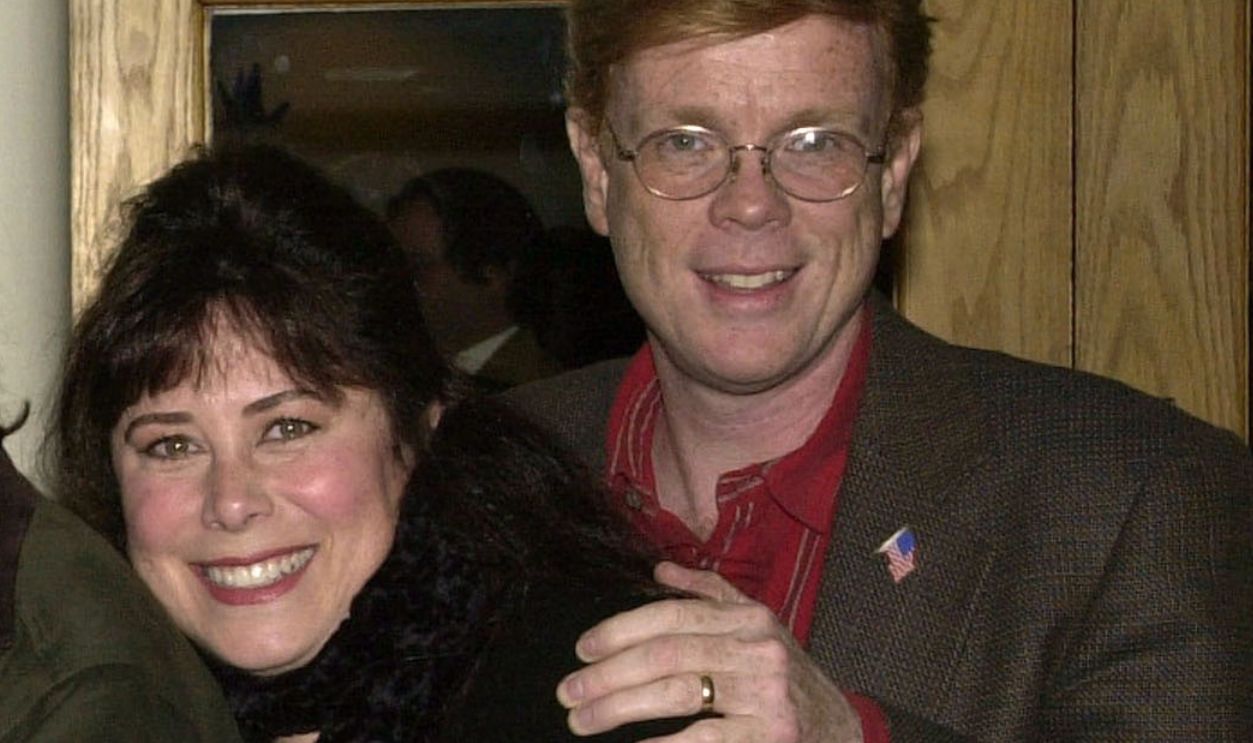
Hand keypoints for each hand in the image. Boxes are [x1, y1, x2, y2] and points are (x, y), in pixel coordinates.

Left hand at [556, 562, 863, 741]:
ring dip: (619, 708)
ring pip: (676, 694)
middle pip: (667, 655)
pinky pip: (701, 740)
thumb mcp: (758, 627)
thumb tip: (659, 570)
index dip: (620, 629)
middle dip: (608, 675)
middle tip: (569, 692)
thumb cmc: (787, 679)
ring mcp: (765, 696)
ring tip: (583, 720)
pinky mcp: (769, 738)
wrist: (841, 730)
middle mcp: (758, 650)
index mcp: (749, 618)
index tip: (583, 648)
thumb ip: (710, 594)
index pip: (672, 616)